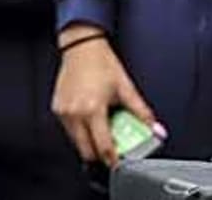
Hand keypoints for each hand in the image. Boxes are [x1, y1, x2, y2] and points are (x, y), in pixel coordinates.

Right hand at [51, 24, 162, 165]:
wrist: (80, 46)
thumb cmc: (101, 63)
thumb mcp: (126, 88)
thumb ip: (141, 112)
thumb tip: (154, 128)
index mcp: (92, 110)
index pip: (103, 147)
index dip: (113, 160)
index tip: (119, 164)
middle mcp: (75, 113)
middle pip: (86, 150)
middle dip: (100, 155)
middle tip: (113, 150)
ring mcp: (63, 111)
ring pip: (76, 141)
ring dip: (90, 143)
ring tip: (103, 131)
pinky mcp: (57, 108)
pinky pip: (69, 129)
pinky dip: (81, 132)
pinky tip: (91, 121)